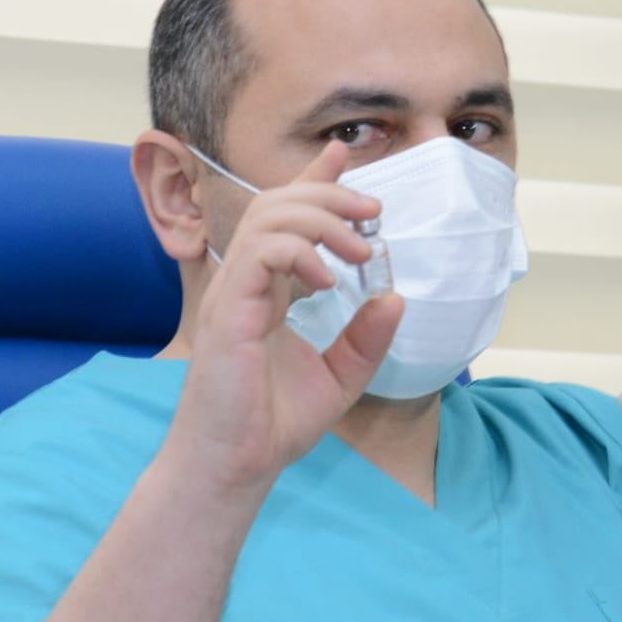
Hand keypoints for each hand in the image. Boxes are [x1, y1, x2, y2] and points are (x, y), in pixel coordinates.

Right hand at [167, 141, 404, 489]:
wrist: (236, 467)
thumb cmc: (272, 425)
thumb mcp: (339, 377)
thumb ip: (366, 338)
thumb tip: (394, 297)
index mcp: (266, 291)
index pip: (285, 219)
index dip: (313, 182)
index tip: (343, 154)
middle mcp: (245, 283)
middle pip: (276, 205)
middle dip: (328, 194)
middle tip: (374, 211)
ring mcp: (232, 294)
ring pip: (267, 218)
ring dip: (320, 218)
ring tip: (359, 247)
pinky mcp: (227, 312)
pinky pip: (260, 255)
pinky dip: (297, 253)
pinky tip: (328, 279)